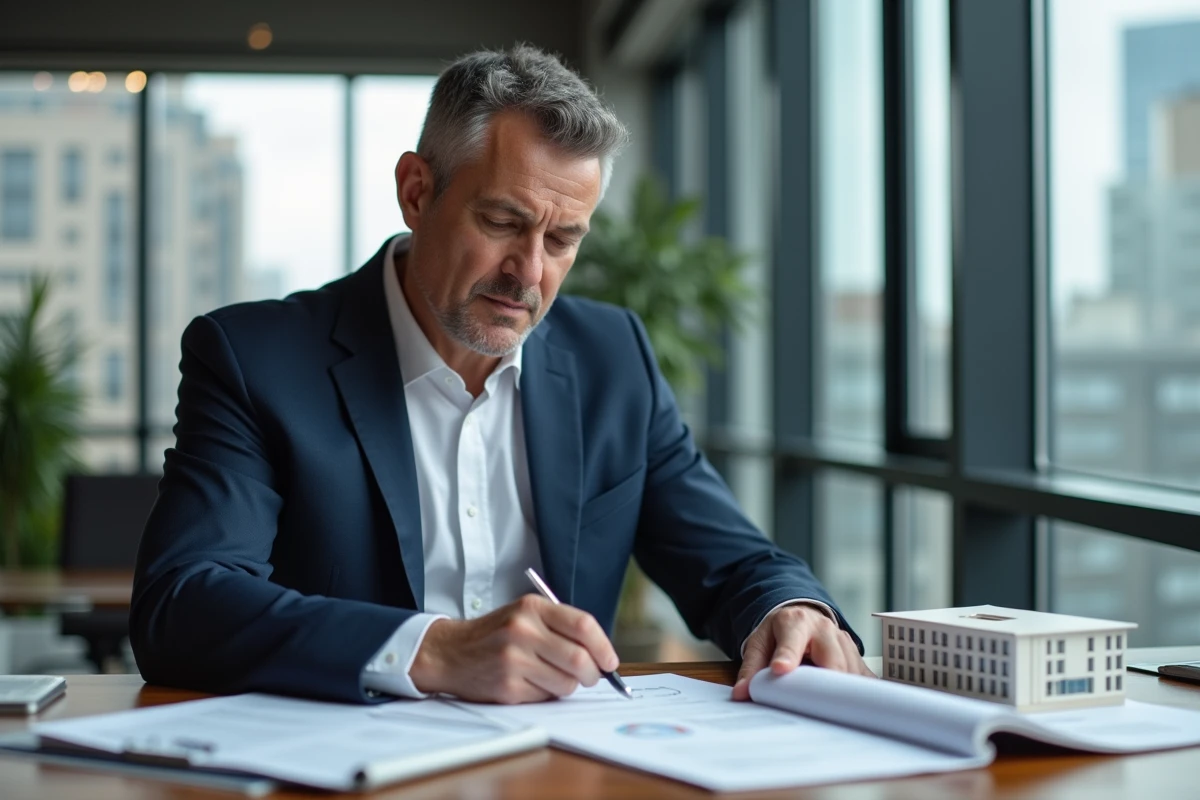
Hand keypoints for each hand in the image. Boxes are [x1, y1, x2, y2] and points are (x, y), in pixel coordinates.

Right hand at [409, 594, 619, 703]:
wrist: (451, 652)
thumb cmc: (496, 634)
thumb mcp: (525, 614)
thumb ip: (561, 627)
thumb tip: (601, 655)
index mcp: (532, 608)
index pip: (583, 625)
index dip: (603, 646)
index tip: (609, 660)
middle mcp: (523, 630)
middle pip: (579, 659)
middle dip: (592, 674)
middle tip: (590, 676)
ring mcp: (514, 660)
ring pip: (566, 683)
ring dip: (569, 685)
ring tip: (553, 677)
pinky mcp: (508, 686)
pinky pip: (546, 697)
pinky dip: (547, 694)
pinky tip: (531, 683)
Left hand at [732, 604, 874, 699]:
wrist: (801, 617)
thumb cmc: (780, 632)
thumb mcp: (760, 643)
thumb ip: (751, 668)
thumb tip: (742, 693)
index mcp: (795, 622)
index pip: (791, 640)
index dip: (787, 655)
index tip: (780, 670)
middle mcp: (824, 629)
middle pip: (831, 659)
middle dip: (826, 684)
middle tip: (815, 708)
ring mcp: (843, 642)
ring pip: (851, 671)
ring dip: (842, 693)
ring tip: (831, 712)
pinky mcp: (856, 656)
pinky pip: (863, 678)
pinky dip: (859, 694)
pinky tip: (852, 708)